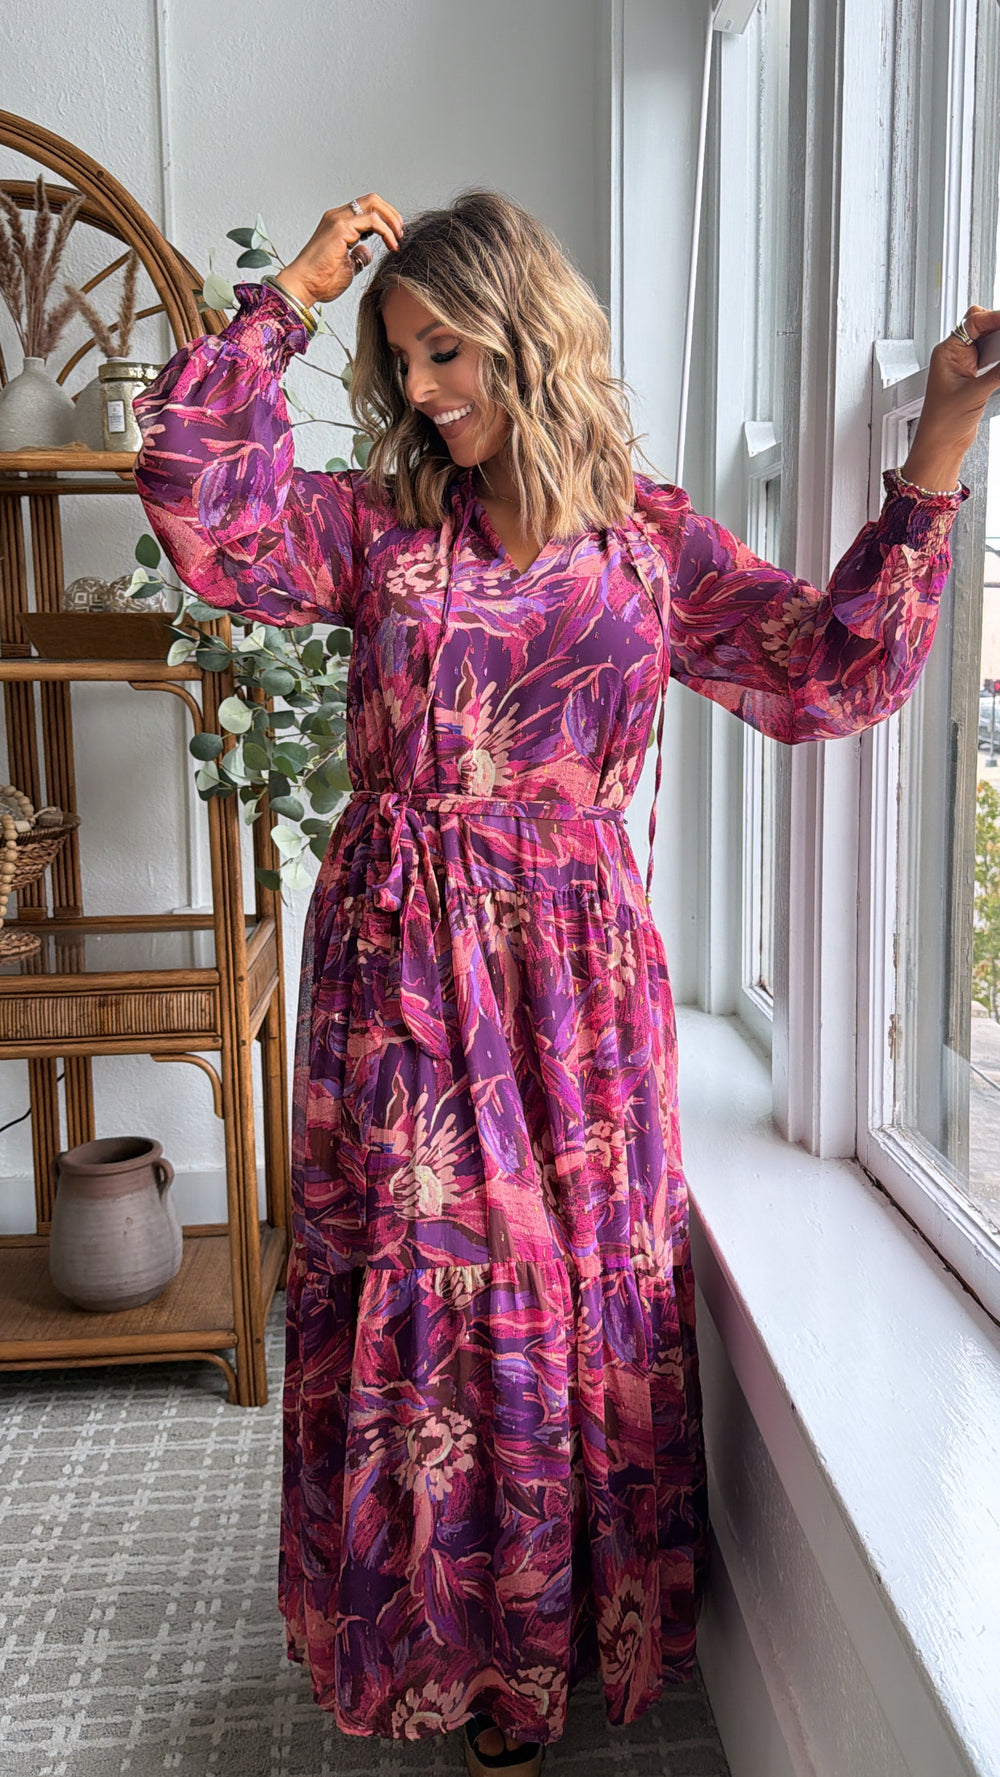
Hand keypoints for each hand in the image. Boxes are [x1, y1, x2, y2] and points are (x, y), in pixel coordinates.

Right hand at [275, 194, 403, 306]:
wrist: (304, 286)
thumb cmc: (320, 281)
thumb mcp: (348, 267)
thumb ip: (358, 256)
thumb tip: (367, 252)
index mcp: (338, 224)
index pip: (366, 208)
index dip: (385, 218)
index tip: (396, 235)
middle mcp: (337, 217)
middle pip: (372, 200)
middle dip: (391, 214)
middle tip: (401, 233)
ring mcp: (338, 220)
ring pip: (373, 204)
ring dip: (391, 220)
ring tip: (398, 239)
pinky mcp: (341, 228)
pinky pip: (372, 220)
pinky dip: (387, 231)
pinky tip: (391, 244)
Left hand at [901, 305, 999, 490]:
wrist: (941, 446)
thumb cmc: (942, 423)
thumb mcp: (976, 393)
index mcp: (947, 352)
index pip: (975, 321)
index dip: (996, 317)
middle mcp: (955, 355)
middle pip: (984, 327)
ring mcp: (966, 366)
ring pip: (991, 342)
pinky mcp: (976, 378)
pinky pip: (995, 360)